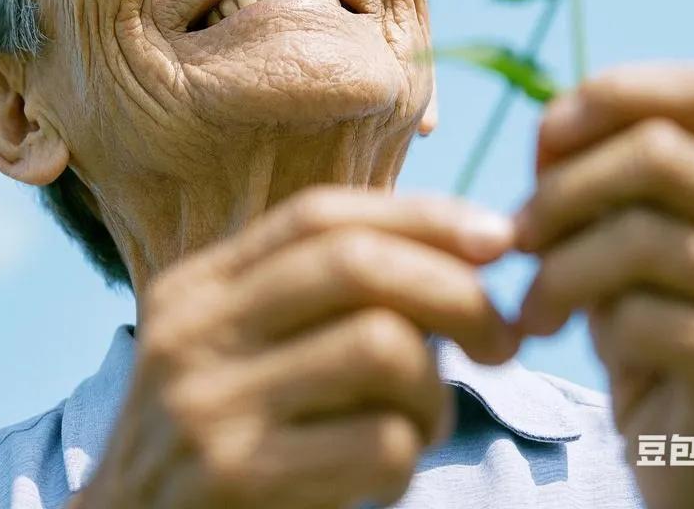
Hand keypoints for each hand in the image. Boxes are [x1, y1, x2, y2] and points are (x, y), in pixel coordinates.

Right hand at [72, 185, 516, 508]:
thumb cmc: (219, 438)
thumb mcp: (238, 348)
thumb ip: (314, 297)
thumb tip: (463, 251)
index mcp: (198, 285)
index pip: (318, 214)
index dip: (418, 214)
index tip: (494, 236)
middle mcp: (192, 331)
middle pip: (355, 266)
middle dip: (455, 292)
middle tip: (500, 340)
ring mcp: (207, 404)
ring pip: (381, 348)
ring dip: (436, 390)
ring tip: (426, 419)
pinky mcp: (235, 478)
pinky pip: (380, 443)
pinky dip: (411, 457)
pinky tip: (388, 475)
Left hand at [515, 62, 693, 508]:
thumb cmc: (649, 327)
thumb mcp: (623, 236)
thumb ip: (601, 179)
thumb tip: (551, 128)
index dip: (612, 94)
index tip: (546, 141)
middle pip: (658, 154)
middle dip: (562, 190)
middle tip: (520, 237)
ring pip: (643, 236)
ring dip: (560, 268)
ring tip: (534, 304)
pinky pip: (644, 318)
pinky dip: (592, 328)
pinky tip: (577, 344)